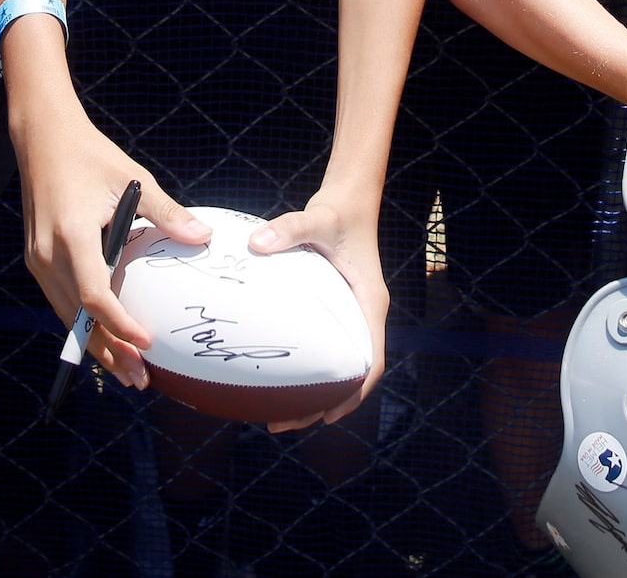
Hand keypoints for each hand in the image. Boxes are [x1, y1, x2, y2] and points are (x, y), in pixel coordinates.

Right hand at [21, 114, 206, 388]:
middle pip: (79, 319)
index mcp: (72, 234)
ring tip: (125, 372)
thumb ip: (166, 213)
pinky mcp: (36, 259)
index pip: (95, 295)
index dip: (119, 325)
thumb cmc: (92, 156)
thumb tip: (204, 237)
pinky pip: (60, 301)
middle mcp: (48, 254)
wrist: (43, 138)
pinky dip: (82, 324)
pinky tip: (103, 340)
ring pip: (67, 316)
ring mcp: (37, 260)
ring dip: (95, 346)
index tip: (147, 345)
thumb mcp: (133, 178)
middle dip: (109, 352)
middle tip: (141, 379)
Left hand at [249, 191, 387, 428]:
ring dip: (313, 396)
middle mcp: (363, 315)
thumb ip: (288, 229)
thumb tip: (255, 244)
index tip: (328, 416)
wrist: (349, 201)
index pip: (371, 360)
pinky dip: (306, 370)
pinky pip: (324, 349)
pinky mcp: (336, 312)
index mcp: (370, 304)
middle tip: (281, 425)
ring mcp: (350, 315)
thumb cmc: (336, 212)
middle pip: (351, 376)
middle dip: (322, 406)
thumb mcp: (316, 218)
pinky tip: (274, 378)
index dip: (353, 393)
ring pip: (338, 367)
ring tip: (273, 418)